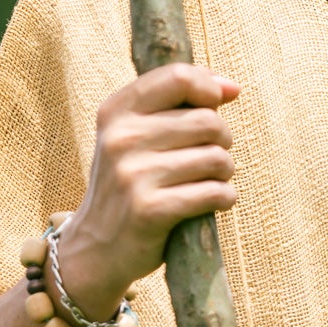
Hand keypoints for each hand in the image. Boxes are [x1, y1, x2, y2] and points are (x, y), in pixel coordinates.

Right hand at [57, 63, 241, 312]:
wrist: (95, 249)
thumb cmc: (132, 182)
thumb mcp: (139, 135)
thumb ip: (181, 103)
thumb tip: (232, 87)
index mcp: (116, 112)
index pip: (179, 77)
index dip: (210, 89)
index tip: (216, 105)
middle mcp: (120, 139)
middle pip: (209, 121)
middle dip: (222, 141)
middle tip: (208, 158)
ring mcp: (132, 175)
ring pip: (217, 158)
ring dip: (224, 173)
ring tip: (205, 182)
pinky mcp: (149, 210)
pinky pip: (216, 193)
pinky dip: (224, 198)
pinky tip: (210, 203)